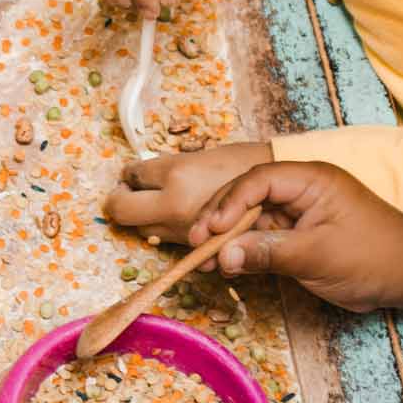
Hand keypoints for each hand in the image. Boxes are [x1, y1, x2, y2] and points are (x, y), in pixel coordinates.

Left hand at [104, 142, 270, 242]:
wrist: (282, 189)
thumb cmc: (244, 162)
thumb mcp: (201, 156)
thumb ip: (170, 170)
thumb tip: (140, 177)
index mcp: (177, 174)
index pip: (132, 175)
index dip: (128, 174)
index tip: (132, 174)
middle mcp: (174, 204)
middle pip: (122, 210)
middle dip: (121, 199)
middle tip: (130, 190)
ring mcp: (182, 228)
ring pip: (142, 228)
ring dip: (143, 215)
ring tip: (158, 202)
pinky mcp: (194, 245)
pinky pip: (166, 239)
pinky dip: (165, 229)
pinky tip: (179, 216)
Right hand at [190, 161, 402, 312]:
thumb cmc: (372, 258)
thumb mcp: (318, 255)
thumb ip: (268, 252)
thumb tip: (223, 256)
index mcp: (312, 179)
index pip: (260, 180)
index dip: (231, 202)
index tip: (212, 229)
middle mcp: (300, 190)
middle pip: (246, 195)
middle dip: (218, 219)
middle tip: (196, 243)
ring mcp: (296, 212)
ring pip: (248, 217)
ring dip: (224, 238)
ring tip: (202, 259)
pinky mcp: (294, 234)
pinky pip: (259, 236)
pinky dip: (239, 250)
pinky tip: (221, 264)